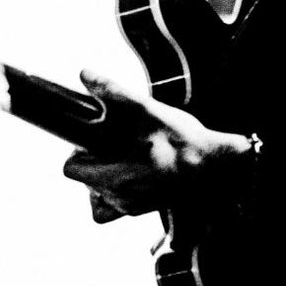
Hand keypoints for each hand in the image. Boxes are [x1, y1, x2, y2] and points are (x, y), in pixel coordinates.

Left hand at [61, 69, 252, 223]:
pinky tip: (129, 176)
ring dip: (102, 176)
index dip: (79, 149)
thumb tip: (85, 74)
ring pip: (95, 192)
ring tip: (125, 158)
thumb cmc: (183, 139)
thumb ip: (114, 92)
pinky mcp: (140, 211)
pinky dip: (113, 193)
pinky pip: (111, 206)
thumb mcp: (148, 109)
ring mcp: (129, 207)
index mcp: (115, 175)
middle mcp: (119, 196)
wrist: (215, 166)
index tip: (97, 138)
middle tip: (114, 144)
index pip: (70, 169)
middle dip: (91, 161)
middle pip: (81, 179)